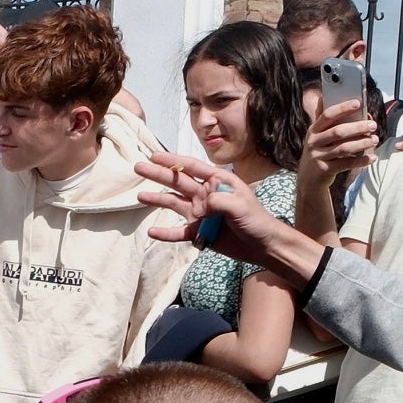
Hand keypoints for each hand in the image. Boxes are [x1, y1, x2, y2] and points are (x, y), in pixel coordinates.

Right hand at [134, 153, 296, 271]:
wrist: (263, 246)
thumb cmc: (257, 220)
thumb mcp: (241, 205)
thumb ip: (218, 201)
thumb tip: (198, 207)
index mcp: (217, 182)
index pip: (192, 167)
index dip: (172, 160)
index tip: (154, 155)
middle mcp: (206, 195)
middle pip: (178, 183)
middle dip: (158, 175)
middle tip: (138, 167)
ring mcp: (201, 214)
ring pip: (174, 204)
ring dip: (157, 200)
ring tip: (139, 196)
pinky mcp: (199, 233)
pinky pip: (179, 232)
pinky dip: (166, 233)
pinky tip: (151, 232)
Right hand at [300, 100, 381, 181]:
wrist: (308, 178)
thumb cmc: (319, 152)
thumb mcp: (318, 136)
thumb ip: (329, 122)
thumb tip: (346, 105)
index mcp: (313, 130)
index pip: (328, 115)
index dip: (342, 108)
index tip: (358, 103)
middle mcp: (313, 142)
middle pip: (338, 132)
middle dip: (358, 127)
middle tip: (373, 125)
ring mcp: (318, 157)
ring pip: (344, 148)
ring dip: (362, 143)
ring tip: (374, 140)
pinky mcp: (325, 170)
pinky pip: (347, 163)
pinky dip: (361, 161)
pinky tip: (371, 158)